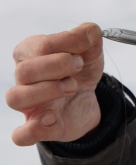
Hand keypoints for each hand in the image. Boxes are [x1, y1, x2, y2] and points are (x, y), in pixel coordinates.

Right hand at [6, 22, 104, 145]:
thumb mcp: (89, 52)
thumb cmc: (79, 71)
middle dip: (55, 66)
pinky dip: (33, 129)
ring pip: (16, 98)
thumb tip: (90, 31)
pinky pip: (21, 134)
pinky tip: (52, 118)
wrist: (87, 99)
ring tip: (72, 87)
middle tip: (79, 65)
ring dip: (46, 90)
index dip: (62, 44)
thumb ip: (88, 38)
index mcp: (32, 54)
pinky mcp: (37, 127)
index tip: (84, 46)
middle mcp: (24, 79)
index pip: (35, 46)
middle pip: (23, 71)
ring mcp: (29, 104)